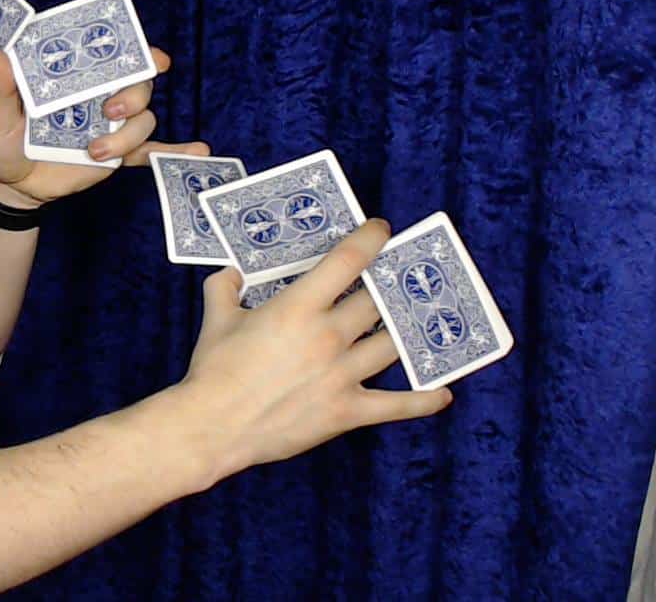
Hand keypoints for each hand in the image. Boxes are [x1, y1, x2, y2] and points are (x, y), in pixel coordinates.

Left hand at [0, 47, 208, 207]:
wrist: (12, 185)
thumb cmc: (3, 143)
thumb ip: (4, 89)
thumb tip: (0, 56)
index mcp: (76, 78)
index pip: (112, 55)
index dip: (137, 48)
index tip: (151, 55)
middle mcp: (100, 95)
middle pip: (137, 84)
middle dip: (133, 94)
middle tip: (109, 110)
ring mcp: (112, 125)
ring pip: (143, 120)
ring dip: (126, 135)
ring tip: (95, 152)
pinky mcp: (117, 155)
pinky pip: (151, 152)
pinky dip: (175, 151)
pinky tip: (199, 151)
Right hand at [176, 220, 452, 479]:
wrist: (214, 426)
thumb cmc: (214, 370)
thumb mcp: (216, 319)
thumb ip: (224, 288)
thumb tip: (232, 274)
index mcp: (298, 307)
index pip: (347, 261)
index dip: (370, 239)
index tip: (381, 229)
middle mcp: (328, 336)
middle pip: (375, 302)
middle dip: (388, 284)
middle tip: (394, 275)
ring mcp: (342, 375)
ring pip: (390, 346)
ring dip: (404, 331)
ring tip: (413, 321)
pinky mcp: (347, 411)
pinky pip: (396, 405)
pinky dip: (422, 400)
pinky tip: (441, 392)